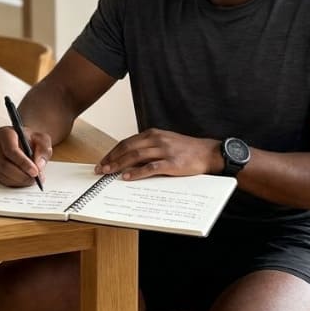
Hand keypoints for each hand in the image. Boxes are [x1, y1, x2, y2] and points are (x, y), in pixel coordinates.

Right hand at [0, 125, 52, 186]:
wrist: (25, 142)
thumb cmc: (32, 140)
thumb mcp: (43, 140)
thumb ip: (43, 150)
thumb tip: (38, 165)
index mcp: (4, 133)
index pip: (11, 150)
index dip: (23, 163)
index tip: (35, 172)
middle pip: (4, 165)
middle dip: (22, 175)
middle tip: (35, 179)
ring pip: (3, 175)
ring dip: (19, 180)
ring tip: (32, 180)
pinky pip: (1, 180)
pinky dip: (15, 183)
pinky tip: (24, 180)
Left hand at [96, 128, 221, 179]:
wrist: (208, 153)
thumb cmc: (186, 150)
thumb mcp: (165, 142)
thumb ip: (149, 148)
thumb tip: (129, 160)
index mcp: (153, 134)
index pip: (127, 142)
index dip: (113, 152)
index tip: (103, 161)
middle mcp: (157, 140)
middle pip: (128, 148)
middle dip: (112, 159)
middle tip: (100, 169)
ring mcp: (165, 150)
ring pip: (136, 156)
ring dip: (120, 164)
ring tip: (109, 173)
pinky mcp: (172, 163)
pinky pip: (150, 167)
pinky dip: (137, 172)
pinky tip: (128, 177)